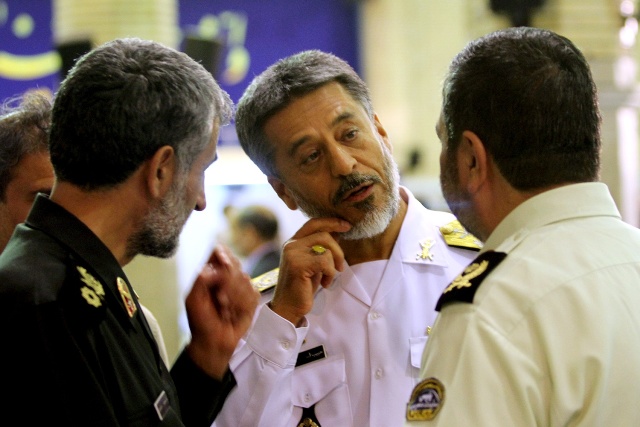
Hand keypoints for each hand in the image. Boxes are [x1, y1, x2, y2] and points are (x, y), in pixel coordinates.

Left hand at [185, 245, 259, 378]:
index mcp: (211, 272)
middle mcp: (227, 276)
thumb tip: (215, 269)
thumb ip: (201, 280)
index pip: (220, 251)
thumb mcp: (193, 299)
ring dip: (233, 298)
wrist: (214, 341)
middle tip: (219, 299)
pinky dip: (242, 306)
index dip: (223, 254)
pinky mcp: (252, 298)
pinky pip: (253, 294)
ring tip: (224, 310)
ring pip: (245, 279)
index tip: (223, 263)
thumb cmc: (201, 321)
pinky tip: (234, 314)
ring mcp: (241, 287)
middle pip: (235, 263)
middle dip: (228, 282)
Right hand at [270, 218, 350, 326]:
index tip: (346, 226)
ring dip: (333, 265)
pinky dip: (330, 274)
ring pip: (326, 248)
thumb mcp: (313, 263)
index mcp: (293, 242)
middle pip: (323, 234)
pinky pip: (325, 262)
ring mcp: (293, 254)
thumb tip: (337, 233)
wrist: (288, 308)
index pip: (314, 223)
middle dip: (338, 250)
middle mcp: (291, 245)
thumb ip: (320, 248)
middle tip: (341, 266)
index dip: (331, 222)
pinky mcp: (298, 265)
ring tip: (329, 278)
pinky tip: (324, 284)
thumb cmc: (302, 287)